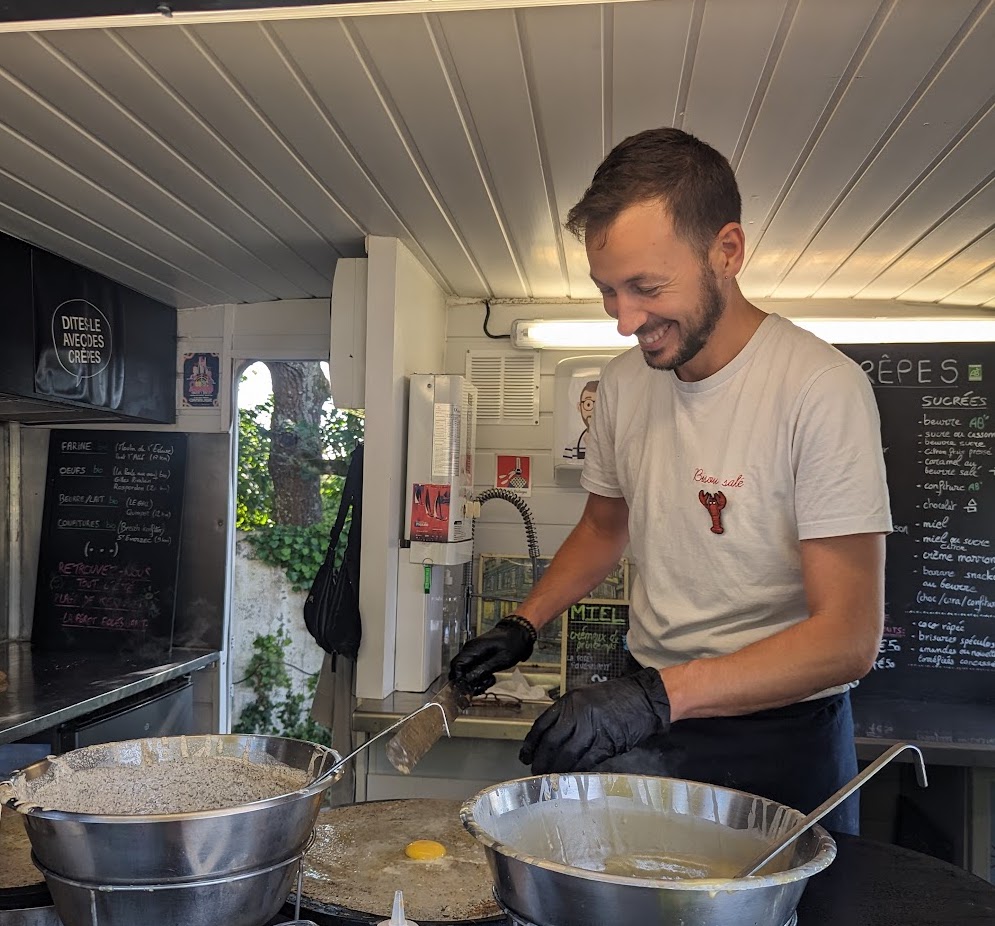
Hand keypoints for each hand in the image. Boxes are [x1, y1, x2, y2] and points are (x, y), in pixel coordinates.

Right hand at [449, 617, 535, 694]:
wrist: (518, 632)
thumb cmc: (512, 643)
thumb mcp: (502, 659)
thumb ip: (484, 670)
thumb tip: (469, 680)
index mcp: (473, 648)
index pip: (456, 665)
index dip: (458, 679)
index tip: (467, 689)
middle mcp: (469, 650)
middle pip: (458, 670)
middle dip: (466, 682)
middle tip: (479, 688)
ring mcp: (472, 652)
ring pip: (464, 671)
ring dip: (474, 681)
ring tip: (488, 681)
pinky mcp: (477, 656)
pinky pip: (471, 669)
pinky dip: (478, 676)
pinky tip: (489, 678)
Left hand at [519, 668, 670, 773]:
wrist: (645, 697)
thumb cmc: (616, 697)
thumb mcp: (586, 698)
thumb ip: (568, 715)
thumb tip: (552, 738)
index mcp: (570, 701)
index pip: (542, 725)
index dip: (531, 744)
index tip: (525, 757)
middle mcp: (577, 714)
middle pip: (551, 742)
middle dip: (542, 760)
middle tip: (537, 772)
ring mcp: (592, 729)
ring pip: (567, 754)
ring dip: (557, 769)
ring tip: (551, 778)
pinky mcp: (607, 743)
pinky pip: (586, 761)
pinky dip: (576, 770)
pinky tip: (571, 777)